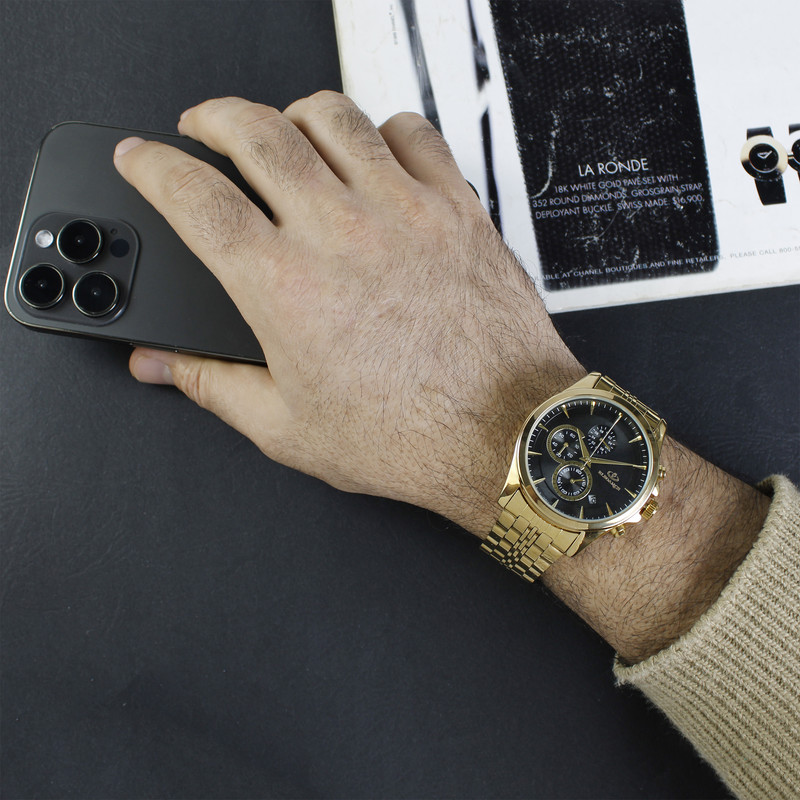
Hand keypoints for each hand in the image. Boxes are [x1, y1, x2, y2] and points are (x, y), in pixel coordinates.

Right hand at [114, 93, 582, 534]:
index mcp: (285, 288)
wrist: (503, 434)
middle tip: (202, 127)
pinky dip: (381, 128)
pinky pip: (412, 132)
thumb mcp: (289, 428)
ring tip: (284, 133)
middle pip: (255, 131)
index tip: (141, 159)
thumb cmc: (409, 438)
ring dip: (292, 114)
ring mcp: (402, 211)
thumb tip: (167, 363)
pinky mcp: (455, 207)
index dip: (151, 166)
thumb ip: (214, 385)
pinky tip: (374, 153)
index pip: (193, 198)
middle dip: (212, 117)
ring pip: (331, 116)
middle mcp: (341, 234)